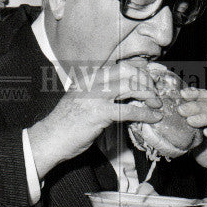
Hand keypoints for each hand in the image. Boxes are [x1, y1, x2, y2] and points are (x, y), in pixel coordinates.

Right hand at [27, 61, 161, 179]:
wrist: (49, 139)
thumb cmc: (66, 124)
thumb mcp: (83, 101)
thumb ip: (101, 95)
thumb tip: (126, 96)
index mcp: (88, 77)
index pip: (120, 66)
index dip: (139, 72)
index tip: (149, 81)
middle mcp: (91, 82)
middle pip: (128, 71)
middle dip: (146, 81)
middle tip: (155, 93)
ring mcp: (95, 96)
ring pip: (131, 86)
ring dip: (149, 95)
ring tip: (156, 104)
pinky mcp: (99, 113)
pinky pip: (129, 109)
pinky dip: (145, 113)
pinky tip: (153, 117)